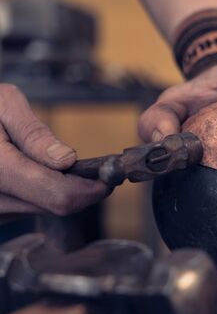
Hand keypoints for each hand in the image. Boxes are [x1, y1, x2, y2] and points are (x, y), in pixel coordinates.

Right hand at [0, 84, 109, 223]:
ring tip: (62, 166)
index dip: (91, 190)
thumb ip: (34, 135)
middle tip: (94, 170)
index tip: (108, 178)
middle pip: (58, 205)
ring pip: (47, 208)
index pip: (59, 196)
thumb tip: (66, 160)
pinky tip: (42, 174)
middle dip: (81, 189)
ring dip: (63, 190)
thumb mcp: (3, 105)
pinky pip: (33, 206)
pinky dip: (46, 192)